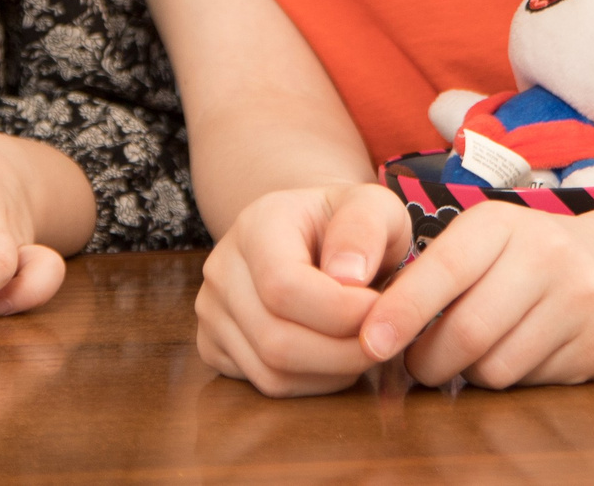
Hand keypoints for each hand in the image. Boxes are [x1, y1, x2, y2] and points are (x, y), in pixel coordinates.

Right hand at [194, 183, 412, 396]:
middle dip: (342, 352)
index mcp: (255, 225)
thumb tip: (348, 277)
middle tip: (381, 338)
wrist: (314, 236)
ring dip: (332, 373)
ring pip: (271, 373)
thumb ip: (366, 228)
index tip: (381, 308)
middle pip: (275, 340)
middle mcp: (222, 269)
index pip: (284, 287)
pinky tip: (335, 356)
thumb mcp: (373, 206)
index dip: (340, 312)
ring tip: (362, 344)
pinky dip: (312, 383)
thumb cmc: (348, 225)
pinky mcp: (214, 345)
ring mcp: (211, 311)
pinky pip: (265, 386)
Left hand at [356, 202, 593, 388]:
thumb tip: (373, 324)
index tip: (370, 341)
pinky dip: (517, 379)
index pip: (443, 269)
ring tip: (480, 354)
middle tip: (419, 366)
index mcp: (503, 223)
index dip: (402, 310)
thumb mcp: (487, 244)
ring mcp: (583, 297)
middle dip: (430, 362)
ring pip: (498, 367)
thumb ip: (436, 274)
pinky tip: (527, 354)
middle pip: (467, 333)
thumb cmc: (532, 260)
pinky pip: (537, 382)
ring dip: (474, 374)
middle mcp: (548, 253)